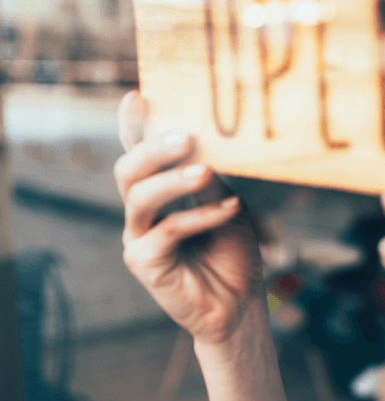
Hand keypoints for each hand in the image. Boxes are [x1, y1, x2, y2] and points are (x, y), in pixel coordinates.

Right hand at [114, 91, 263, 345]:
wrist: (241, 304)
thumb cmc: (233, 251)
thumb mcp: (228, 204)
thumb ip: (212, 178)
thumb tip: (205, 142)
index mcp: (159, 192)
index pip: (140, 153)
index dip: (133, 126)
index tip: (137, 96)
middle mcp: (142, 211)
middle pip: (129, 169)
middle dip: (153, 148)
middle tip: (187, 136)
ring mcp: (138, 237)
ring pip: (140, 196)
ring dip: (173, 179)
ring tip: (205, 170)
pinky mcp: (144, 263)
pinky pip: (167, 231)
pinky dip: (200, 217)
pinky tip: (230, 210)